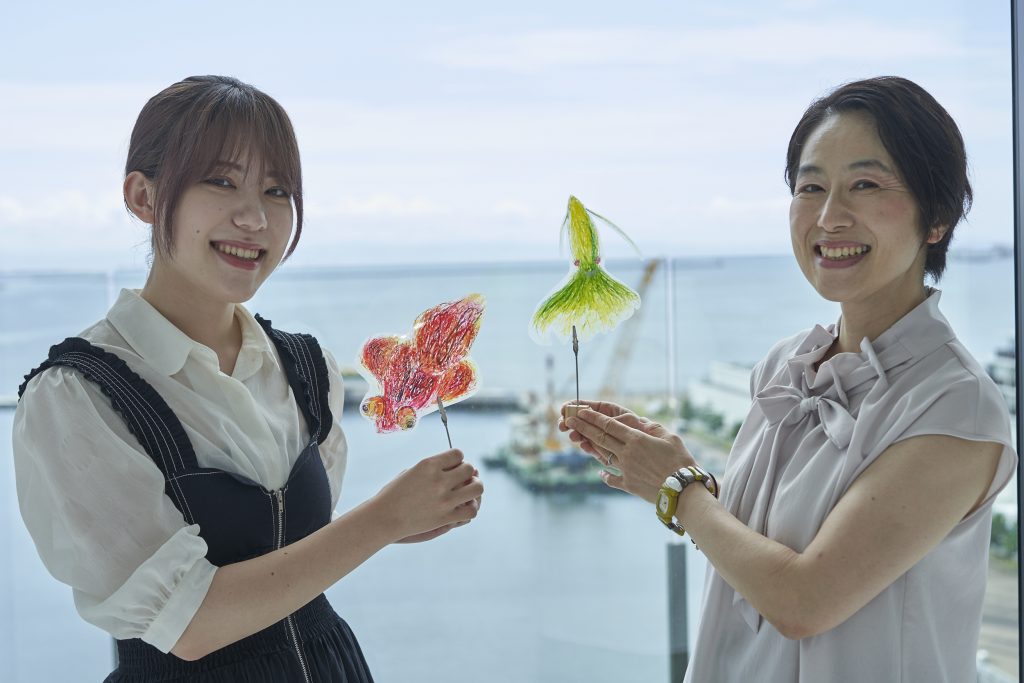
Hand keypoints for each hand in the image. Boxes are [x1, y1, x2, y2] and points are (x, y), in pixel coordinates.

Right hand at [375, 451, 483, 542]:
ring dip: (475, 488)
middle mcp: (438, 480)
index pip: (458, 454)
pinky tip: (463, 508)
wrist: (383, 518)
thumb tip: (455, 465)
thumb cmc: (394, 494)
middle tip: (462, 480)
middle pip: (469, 469)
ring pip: (477, 488)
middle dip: (467, 473)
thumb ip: (433, 467)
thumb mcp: (411, 472)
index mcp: (428, 464)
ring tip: (468, 492)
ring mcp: (444, 499)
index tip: (453, 467)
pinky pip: (471, 511)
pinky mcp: (446, 518)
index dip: (457, 460)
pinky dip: (471, 509)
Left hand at [560, 400, 693, 502]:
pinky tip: (599, 471)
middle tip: (569, 421)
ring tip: (579, 440)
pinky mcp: (628, 484)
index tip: (580, 412)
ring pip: (603, 455)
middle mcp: (627, 453)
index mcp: (636, 440)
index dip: (593, 418)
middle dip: (583, 428)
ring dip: (590, 447)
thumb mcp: (671, 438)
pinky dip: (605, 474)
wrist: (682, 491)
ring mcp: (626, 470)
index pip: (609, 425)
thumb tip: (642, 421)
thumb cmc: (680, 462)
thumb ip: (654, 428)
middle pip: (600, 438)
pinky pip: (612, 478)